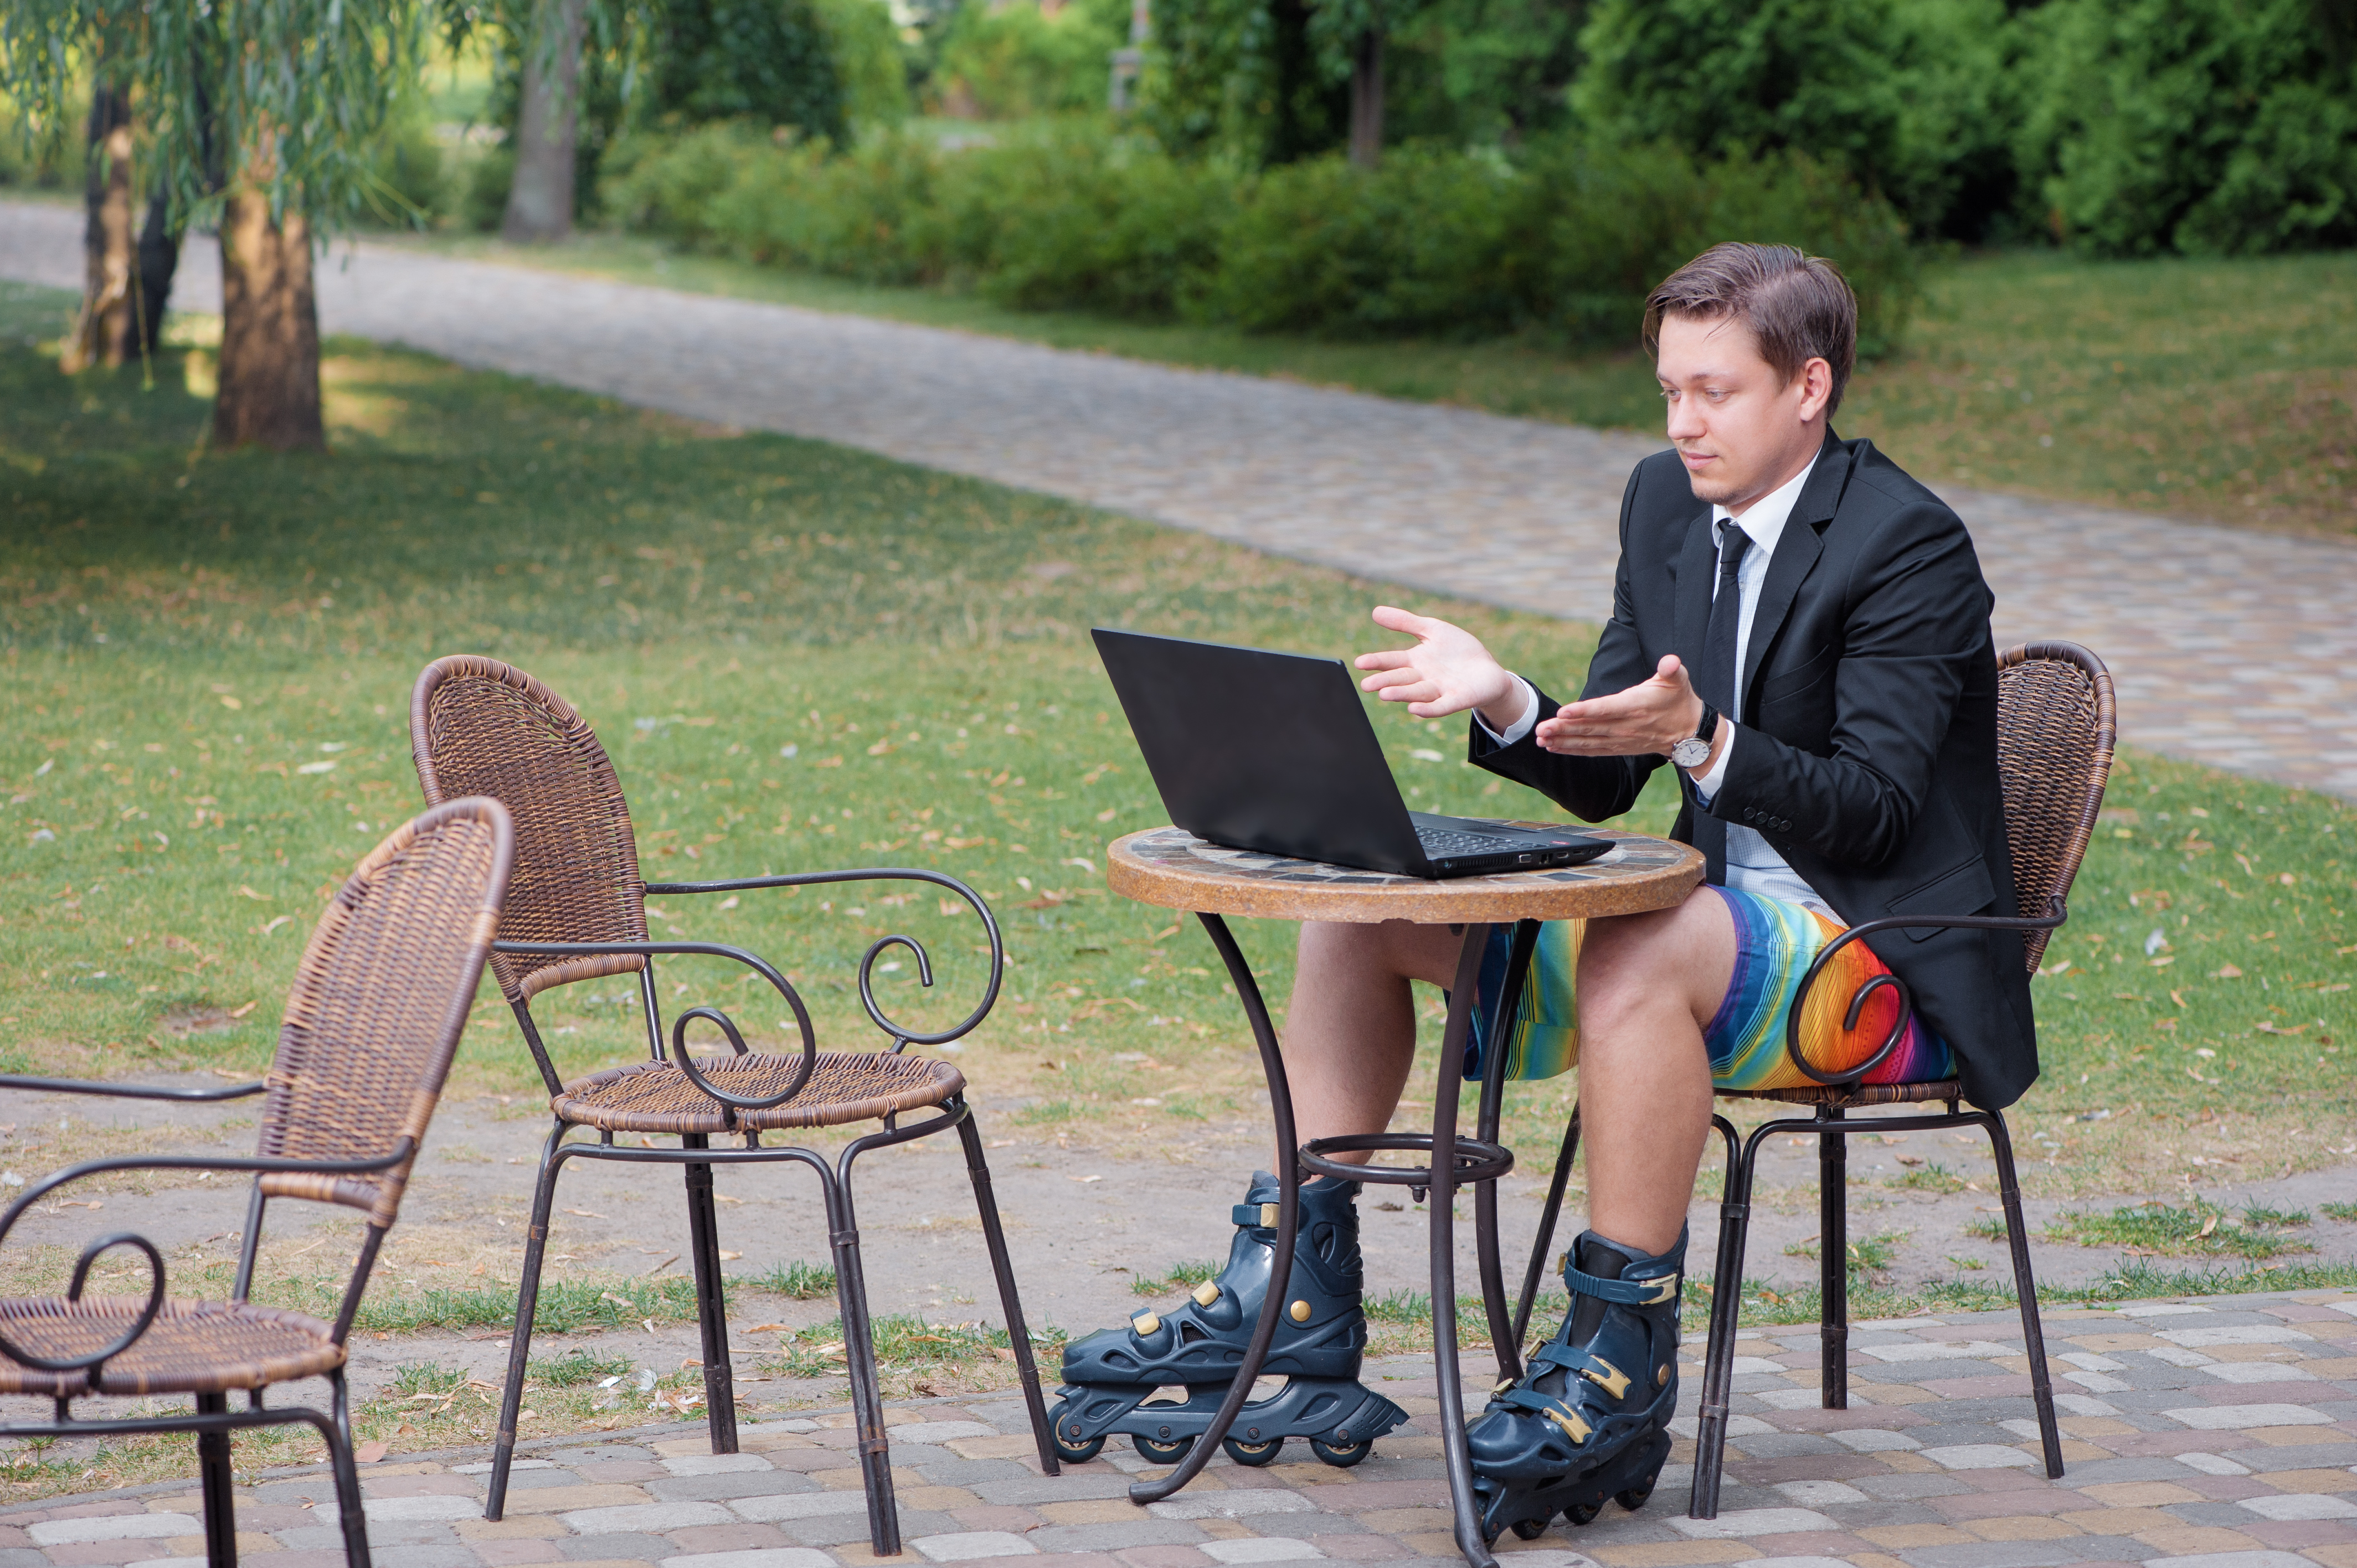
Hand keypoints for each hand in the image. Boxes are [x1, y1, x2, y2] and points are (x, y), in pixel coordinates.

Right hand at [1354, 606, 1521, 725]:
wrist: (1487, 670)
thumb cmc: (1458, 650)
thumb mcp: (1432, 630)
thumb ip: (1406, 622)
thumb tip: (1375, 611)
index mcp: (1415, 660)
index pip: (1392, 661)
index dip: (1376, 662)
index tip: (1359, 663)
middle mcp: (1423, 677)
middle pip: (1401, 679)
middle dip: (1384, 681)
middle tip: (1366, 685)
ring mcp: (1439, 690)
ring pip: (1417, 692)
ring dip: (1401, 694)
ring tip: (1385, 694)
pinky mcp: (1457, 699)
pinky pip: (1440, 705)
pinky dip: (1428, 708)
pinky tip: (1414, 709)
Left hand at [1534, 655, 1708, 758]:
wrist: (1689, 732)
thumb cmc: (1679, 700)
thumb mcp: (1679, 680)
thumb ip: (1672, 669)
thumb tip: (1670, 662)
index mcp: (1635, 706)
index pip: (1605, 709)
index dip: (1584, 711)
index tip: (1563, 711)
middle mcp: (1625, 725)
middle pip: (1590, 728)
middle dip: (1563, 728)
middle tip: (1540, 728)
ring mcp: (1620, 739)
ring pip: (1587, 741)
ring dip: (1563, 740)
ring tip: (1540, 738)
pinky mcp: (1618, 747)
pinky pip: (1592, 751)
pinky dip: (1572, 749)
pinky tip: (1553, 747)